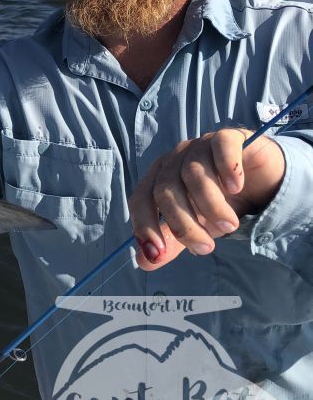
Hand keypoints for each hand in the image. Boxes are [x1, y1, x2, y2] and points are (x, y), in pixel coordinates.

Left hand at [130, 127, 285, 270]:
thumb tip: (144, 262)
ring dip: (211, 205)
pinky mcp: (228, 137)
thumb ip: (171, 242)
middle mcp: (175, 159)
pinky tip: (236, 187)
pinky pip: (221, 146)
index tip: (158, 253)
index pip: (140, 198)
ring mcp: (199, 146)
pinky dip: (227, 168)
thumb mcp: (196, 228)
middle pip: (166, 189)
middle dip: (184, 223)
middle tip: (207, 247)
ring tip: (229, 226)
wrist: (259, 182)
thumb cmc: (219, 204)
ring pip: (194, 172)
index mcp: (159, 179)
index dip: (144, 225)